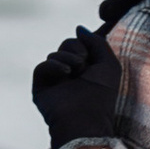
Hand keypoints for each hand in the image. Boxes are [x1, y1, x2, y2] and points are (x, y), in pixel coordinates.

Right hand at [33, 17, 123, 148]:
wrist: (86, 121)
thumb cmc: (102, 96)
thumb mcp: (109, 64)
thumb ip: (97, 42)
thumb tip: (79, 28)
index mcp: (87, 68)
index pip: (81, 44)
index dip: (86, 43)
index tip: (92, 51)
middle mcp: (70, 73)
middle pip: (67, 44)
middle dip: (76, 49)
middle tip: (84, 64)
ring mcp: (55, 81)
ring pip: (54, 54)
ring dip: (66, 58)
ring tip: (76, 71)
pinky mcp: (40, 88)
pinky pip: (42, 66)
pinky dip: (53, 66)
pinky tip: (65, 72)